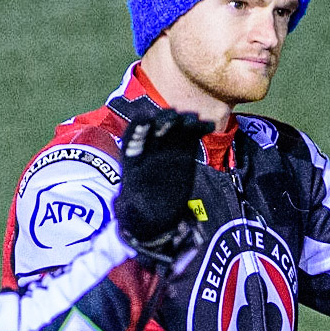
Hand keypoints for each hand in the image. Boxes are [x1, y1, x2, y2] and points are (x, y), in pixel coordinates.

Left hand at [114, 108, 213, 258]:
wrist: (159, 215)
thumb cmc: (140, 212)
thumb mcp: (131, 212)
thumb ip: (128, 208)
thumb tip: (120, 210)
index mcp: (132, 158)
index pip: (132, 138)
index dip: (138, 128)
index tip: (145, 120)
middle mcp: (149, 148)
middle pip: (155, 128)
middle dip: (162, 120)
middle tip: (174, 115)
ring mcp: (168, 148)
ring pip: (175, 128)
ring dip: (183, 121)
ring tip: (194, 120)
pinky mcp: (184, 151)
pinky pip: (192, 136)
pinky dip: (199, 128)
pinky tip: (209, 126)